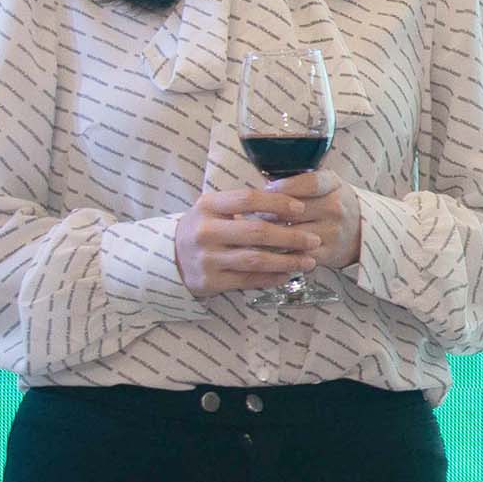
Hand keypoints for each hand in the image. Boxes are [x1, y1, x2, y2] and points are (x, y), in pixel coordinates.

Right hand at [176, 186, 330, 293]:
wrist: (168, 257)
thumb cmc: (203, 227)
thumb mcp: (214, 208)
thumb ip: (244, 204)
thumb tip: (290, 202)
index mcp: (208, 206)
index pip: (247, 199)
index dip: (277, 202)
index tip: (301, 207)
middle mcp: (205, 231)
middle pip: (257, 232)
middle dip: (291, 236)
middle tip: (314, 239)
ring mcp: (206, 258)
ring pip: (256, 260)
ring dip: (287, 261)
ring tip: (309, 261)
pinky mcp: (209, 282)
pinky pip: (248, 280)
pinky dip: (272, 278)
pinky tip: (288, 274)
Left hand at [259, 172, 361, 276]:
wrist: (361, 231)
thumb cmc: (332, 203)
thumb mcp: (325, 184)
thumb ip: (299, 181)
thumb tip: (260, 190)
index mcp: (333, 184)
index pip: (310, 183)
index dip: (284, 187)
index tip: (266, 190)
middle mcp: (335, 207)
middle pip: (293, 210)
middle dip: (265, 213)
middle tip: (245, 215)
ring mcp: (332, 232)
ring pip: (291, 234)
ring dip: (266, 236)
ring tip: (249, 234)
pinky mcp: (327, 253)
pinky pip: (296, 255)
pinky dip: (277, 253)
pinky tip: (263, 250)